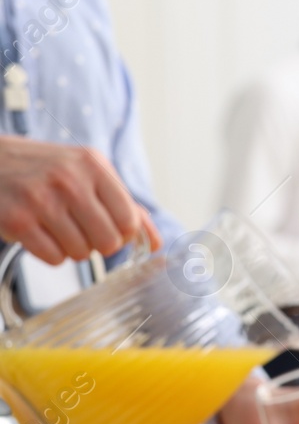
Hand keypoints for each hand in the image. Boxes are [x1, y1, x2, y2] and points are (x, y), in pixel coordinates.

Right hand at [0, 135, 159, 263]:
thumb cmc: (43, 170)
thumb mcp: (86, 173)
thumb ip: (124, 205)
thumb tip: (155, 243)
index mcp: (92, 165)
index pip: (130, 220)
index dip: (123, 234)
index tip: (110, 228)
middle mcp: (68, 179)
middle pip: (109, 242)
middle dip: (98, 244)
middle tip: (80, 229)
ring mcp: (41, 199)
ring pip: (82, 253)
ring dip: (72, 248)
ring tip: (56, 226)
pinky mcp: (18, 220)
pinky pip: (55, 259)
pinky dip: (50, 253)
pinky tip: (39, 232)